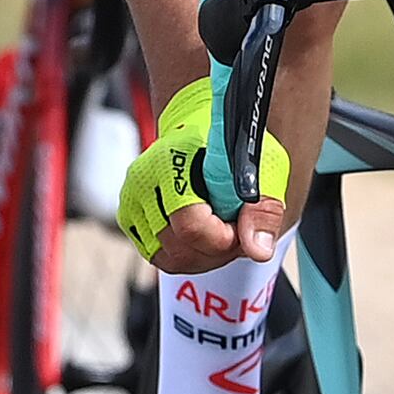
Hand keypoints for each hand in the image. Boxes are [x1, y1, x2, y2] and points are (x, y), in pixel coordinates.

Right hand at [117, 76, 292, 274]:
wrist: (204, 134)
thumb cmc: (232, 148)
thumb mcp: (263, 170)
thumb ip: (263, 211)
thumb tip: (257, 249)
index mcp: (172, 159)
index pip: (191, 225)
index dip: (224, 238)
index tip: (241, 226)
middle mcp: (144, 179)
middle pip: (180, 248)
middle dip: (217, 249)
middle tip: (236, 228)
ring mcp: (133, 200)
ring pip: (171, 259)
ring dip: (203, 255)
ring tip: (221, 230)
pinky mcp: (130, 217)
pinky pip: (161, 257)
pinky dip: (187, 255)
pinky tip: (203, 236)